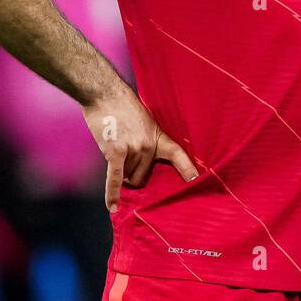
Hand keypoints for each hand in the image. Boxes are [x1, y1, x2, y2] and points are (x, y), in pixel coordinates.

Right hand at [82, 84, 197, 211]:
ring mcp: (133, 149)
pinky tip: (112, 206)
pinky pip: (115, 178)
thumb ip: (148, 140)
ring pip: (128, 177)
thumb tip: (144, 160)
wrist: (105, 94)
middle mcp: (148, 145)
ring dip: (121, 173)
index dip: (187, 168)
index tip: (195, 180)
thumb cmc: (123, 106)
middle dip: (134, 174)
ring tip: (115, 152)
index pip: (177, 154)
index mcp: (158, 136)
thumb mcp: (145, 120)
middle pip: (143, 176)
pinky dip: (112, 193)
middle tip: (126, 160)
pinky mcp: (115, 152)